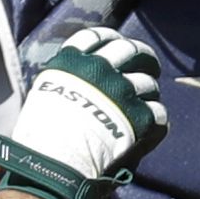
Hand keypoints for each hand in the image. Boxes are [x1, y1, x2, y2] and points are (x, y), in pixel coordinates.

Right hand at [0, 30, 169, 198]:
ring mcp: (122, 92)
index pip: (97, 37)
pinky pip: (157, 111)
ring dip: (149, 91)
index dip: (111, 39)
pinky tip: (150, 124)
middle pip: (130, 50)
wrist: (53, 161)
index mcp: (73, 62)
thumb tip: (78, 80)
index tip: (118, 43)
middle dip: (142, 56)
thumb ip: (65, 81)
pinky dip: (155, 117)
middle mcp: (99, 70)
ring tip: (148, 100)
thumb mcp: (44, 95)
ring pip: (148, 82)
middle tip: (149, 64)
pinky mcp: (139, 116)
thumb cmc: (41, 137)